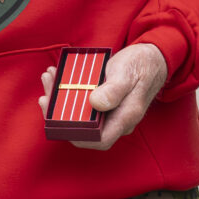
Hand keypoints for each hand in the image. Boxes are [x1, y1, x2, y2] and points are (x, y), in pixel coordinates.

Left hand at [35, 42, 168, 151]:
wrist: (151, 58)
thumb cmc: (141, 65)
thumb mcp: (127, 74)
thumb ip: (114, 90)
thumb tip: (95, 104)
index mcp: (125, 117)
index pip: (99, 140)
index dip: (76, 136)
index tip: (56, 119)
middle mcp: (116, 119)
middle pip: (84, 128)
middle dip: (60, 113)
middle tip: (47, 93)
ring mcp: (109, 112)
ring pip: (80, 115)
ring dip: (60, 99)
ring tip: (50, 77)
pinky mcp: (102, 102)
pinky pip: (82, 103)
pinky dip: (67, 91)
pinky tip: (58, 76)